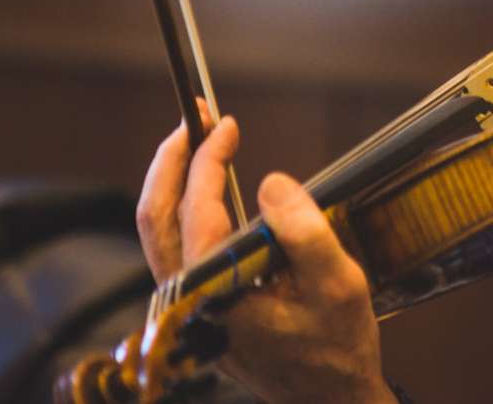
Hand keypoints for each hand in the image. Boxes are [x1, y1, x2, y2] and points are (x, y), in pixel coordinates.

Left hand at [136, 107, 396, 403]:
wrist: (329, 401)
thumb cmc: (337, 349)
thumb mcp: (338, 285)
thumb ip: (304, 233)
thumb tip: (269, 182)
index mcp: (214, 293)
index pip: (197, 209)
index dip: (208, 158)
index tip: (227, 125)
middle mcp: (188, 299)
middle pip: (154, 216)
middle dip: (172, 159)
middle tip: (196, 118)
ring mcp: (187, 306)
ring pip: (158, 231)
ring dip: (174, 180)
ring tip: (198, 141)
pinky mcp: (195, 306)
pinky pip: (176, 246)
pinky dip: (184, 206)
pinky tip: (208, 185)